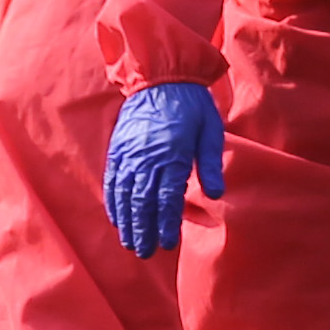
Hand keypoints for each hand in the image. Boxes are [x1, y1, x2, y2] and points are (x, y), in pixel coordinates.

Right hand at [104, 82, 224, 256]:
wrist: (160, 77)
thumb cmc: (192, 105)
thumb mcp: (210, 131)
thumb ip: (210, 163)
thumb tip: (217, 195)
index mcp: (171, 154)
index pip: (167, 197)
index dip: (166, 223)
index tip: (168, 243)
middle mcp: (146, 157)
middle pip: (142, 202)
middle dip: (143, 230)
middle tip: (145, 253)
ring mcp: (128, 153)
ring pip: (124, 195)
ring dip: (127, 221)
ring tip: (130, 243)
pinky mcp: (118, 149)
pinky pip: (113, 180)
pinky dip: (113, 201)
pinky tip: (116, 218)